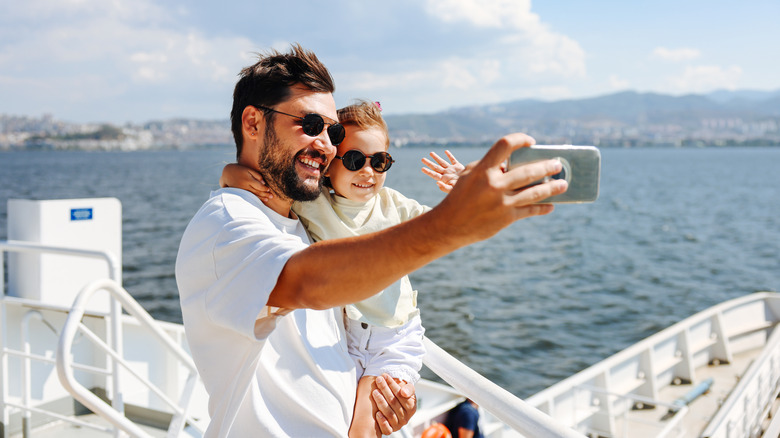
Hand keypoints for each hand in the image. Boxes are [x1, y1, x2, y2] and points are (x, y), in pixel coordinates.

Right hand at [220, 163, 273, 201]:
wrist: (226, 173)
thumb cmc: (239, 170)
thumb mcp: (247, 169)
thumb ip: (256, 175)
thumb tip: (264, 182)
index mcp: (248, 180)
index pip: (259, 186)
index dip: (265, 189)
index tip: (269, 189)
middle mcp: (245, 186)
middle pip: (257, 192)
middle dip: (265, 194)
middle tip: (272, 196)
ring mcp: (242, 190)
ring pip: (253, 195)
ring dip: (261, 198)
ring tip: (268, 199)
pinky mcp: (239, 193)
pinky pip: (248, 197)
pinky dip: (254, 199)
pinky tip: (259, 200)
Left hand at [372, 374, 416, 434]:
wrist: (396, 406)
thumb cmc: (400, 396)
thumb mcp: (408, 390)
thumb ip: (409, 388)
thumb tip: (404, 393)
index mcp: (411, 407)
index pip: (401, 395)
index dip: (393, 385)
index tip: (385, 376)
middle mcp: (406, 417)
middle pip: (394, 403)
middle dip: (385, 390)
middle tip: (378, 380)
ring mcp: (398, 424)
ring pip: (389, 414)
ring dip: (381, 402)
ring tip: (375, 392)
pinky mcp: (390, 430)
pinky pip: (387, 429)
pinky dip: (382, 422)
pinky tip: (377, 413)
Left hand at [421, 150, 464, 192]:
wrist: (471, 184)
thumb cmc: (461, 189)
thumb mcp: (452, 190)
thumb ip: (444, 187)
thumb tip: (437, 183)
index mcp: (444, 179)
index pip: (434, 174)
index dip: (428, 171)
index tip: (422, 168)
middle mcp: (447, 173)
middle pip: (436, 167)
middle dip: (429, 163)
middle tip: (422, 159)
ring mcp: (452, 169)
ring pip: (442, 162)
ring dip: (436, 158)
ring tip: (431, 153)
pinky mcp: (458, 166)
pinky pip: (453, 160)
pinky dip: (449, 155)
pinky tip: (445, 151)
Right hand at [433, 133, 567, 244]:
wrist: (450, 225)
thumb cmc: (459, 196)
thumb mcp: (469, 176)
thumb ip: (489, 167)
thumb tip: (513, 165)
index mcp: (482, 170)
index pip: (505, 146)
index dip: (520, 140)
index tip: (531, 142)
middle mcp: (494, 184)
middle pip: (527, 171)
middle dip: (546, 167)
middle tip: (557, 164)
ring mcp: (501, 202)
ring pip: (534, 193)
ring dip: (552, 187)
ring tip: (564, 184)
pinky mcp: (506, 218)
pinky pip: (530, 211)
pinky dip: (542, 208)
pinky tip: (551, 206)